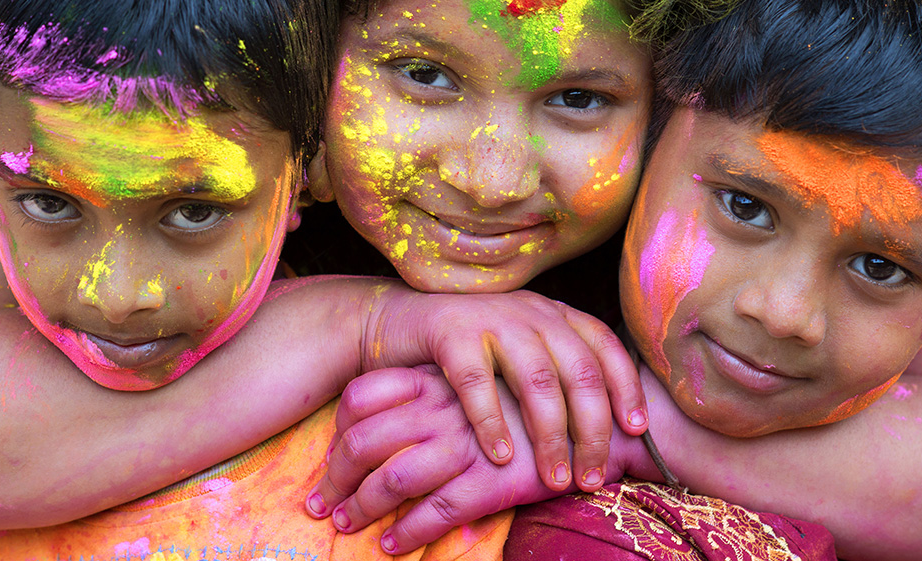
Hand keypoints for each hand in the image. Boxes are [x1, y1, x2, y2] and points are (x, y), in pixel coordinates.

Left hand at [306, 365, 566, 553]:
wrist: (600, 418)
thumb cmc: (537, 402)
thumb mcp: (483, 379)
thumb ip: (441, 390)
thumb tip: (394, 417)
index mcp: (438, 378)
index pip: (363, 394)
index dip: (337, 429)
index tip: (328, 456)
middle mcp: (444, 407)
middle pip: (364, 440)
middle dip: (334, 476)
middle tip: (321, 503)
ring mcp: (465, 444)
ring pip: (390, 478)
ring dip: (360, 508)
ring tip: (347, 526)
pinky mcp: (489, 481)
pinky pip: (434, 512)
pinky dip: (405, 533)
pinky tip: (392, 545)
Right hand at [366, 290, 647, 490]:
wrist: (400, 322)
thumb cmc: (472, 352)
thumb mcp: (523, 354)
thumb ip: (558, 376)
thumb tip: (612, 431)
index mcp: (556, 315)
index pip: (606, 348)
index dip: (627, 388)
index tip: (637, 431)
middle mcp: (532, 312)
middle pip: (579, 372)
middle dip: (592, 430)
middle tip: (593, 476)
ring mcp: (493, 319)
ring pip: (536, 380)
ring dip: (551, 435)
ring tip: (555, 479)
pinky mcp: (451, 332)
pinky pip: (477, 383)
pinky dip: (492, 422)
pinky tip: (500, 456)